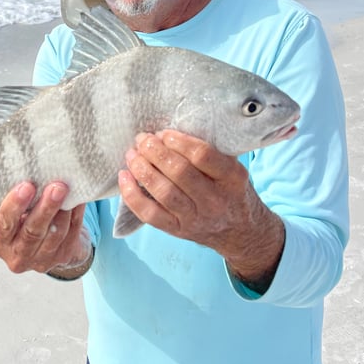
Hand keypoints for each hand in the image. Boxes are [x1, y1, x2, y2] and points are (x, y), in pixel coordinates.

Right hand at [0, 180, 88, 275]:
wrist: (50, 243)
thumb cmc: (27, 222)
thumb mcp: (16, 215)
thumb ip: (20, 202)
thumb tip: (34, 174)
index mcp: (0, 243)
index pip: (4, 224)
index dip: (15, 205)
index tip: (27, 186)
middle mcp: (17, 255)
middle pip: (32, 232)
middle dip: (45, 208)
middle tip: (56, 187)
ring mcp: (41, 261)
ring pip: (55, 233)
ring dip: (63, 210)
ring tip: (67, 190)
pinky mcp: (62, 258)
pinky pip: (71, 233)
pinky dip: (75, 214)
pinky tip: (77, 199)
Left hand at [118, 130, 284, 289]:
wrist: (238, 231)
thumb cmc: (229, 191)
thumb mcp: (231, 168)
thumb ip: (209, 152)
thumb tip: (168, 132)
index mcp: (232, 178)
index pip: (202, 155)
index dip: (178, 141)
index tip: (164, 133)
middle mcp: (215, 200)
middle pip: (179, 172)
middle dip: (155, 151)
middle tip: (143, 139)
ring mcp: (195, 218)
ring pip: (163, 192)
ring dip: (142, 169)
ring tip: (132, 154)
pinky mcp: (178, 230)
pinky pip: (150, 214)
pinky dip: (132, 195)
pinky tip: (125, 177)